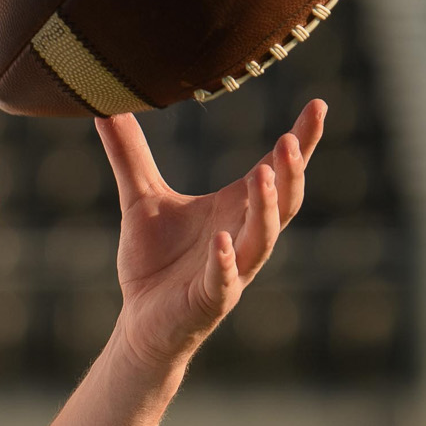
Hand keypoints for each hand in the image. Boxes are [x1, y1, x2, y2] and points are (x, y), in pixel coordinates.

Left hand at [96, 98, 324, 375]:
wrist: (140, 321)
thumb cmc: (153, 261)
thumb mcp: (140, 198)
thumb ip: (129, 154)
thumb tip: (107, 107)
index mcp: (235, 209)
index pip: (276, 171)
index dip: (301, 140)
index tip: (318, 104)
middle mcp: (243, 237)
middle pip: (283, 202)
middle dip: (290, 172)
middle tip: (291, 140)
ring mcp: (232, 271)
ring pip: (261, 239)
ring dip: (266, 209)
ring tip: (264, 175)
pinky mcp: (209, 300)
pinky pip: (223, 281)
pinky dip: (225, 261)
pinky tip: (222, 241)